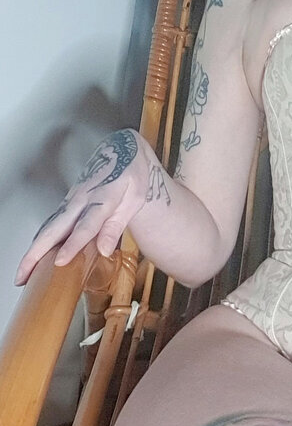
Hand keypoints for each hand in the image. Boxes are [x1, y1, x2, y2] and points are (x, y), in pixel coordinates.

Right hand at [15, 128, 167, 284]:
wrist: (120, 149)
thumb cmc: (131, 174)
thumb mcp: (135, 197)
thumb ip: (117, 224)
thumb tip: (105, 250)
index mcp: (102, 198)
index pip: (85, 225)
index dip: (73, 244)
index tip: (59, 261)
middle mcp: (81, 200)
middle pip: (55, 228)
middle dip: (36, 253)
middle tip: (22, 276)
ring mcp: (71, 200)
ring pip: (48, 227)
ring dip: (33, 250)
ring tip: (21, 274)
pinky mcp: (67, 202)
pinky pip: (51, 223)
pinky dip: (39, 241)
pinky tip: (32, 257)